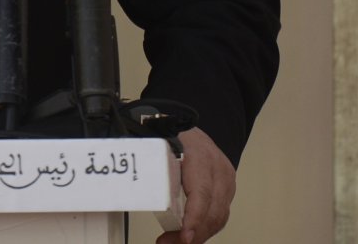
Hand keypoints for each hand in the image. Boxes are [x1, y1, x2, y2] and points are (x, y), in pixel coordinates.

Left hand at [156, 127, 234, 243]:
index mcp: (198, 154)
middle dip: (193, 233)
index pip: (201, 192)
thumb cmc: (170, 132)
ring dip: (199, 234)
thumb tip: (130, 176)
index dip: (194, 217)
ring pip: (219, 216)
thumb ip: (146, 158)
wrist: (188, 126)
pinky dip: (206, 228)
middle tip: (169, 242)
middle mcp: (216, 167)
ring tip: (176, 241)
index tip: (185, 235)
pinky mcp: (227, 187)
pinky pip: (220, 214)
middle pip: (212, 209)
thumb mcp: (155, 140)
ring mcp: (225, 178)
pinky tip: (190, 235)